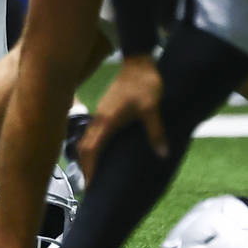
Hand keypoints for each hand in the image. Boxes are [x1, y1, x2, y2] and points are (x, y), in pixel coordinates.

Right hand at [78, 56, 167, 180]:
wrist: (138, 62)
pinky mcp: (106, 109)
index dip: (88, 167)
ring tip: (94, 173)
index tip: (88, 185)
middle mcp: (100, 118)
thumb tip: (163, 154)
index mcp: (107, 120)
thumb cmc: (144, 83)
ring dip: (87, 156)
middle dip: (84, 166)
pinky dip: (94, 145)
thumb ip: (156, 131)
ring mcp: (101, 113)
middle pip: (84, 146)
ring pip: (87, 138)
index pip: (91, 148)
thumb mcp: (152, 108)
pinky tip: (103, 151)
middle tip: (89, 185)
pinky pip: (94, 132)